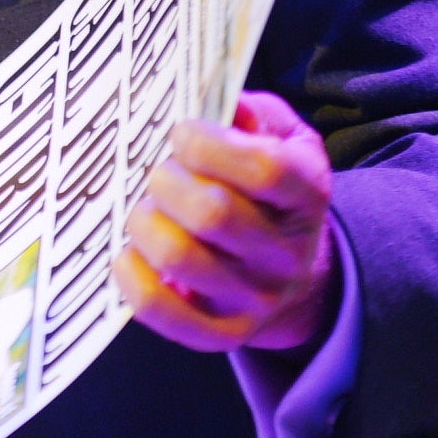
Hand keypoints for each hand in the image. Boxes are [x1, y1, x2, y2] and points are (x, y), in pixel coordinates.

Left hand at [116, 91, 336, 353]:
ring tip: (147, 209)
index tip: (181, 134)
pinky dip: (131, 277)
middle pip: (212, 214)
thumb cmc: (270, 190)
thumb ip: (252, 113)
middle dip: (166, 182)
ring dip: (144, 222)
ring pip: (179, 257)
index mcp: (307, 195)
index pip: (264, 170)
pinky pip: (161, 309)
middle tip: (159, 173)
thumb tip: (220, 105)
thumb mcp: (282, 139)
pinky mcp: (221, 332)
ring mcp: (256, 299)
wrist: (294, 274)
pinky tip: (130, 252)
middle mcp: (287, 253)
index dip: (208, 144)